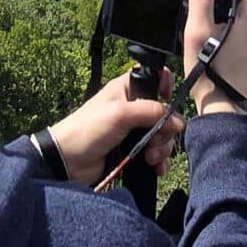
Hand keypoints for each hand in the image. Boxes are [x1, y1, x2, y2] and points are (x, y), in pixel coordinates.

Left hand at [43, 70, 183, 187]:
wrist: (68, 162)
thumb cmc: (87, 129)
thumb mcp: (120, 113)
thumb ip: (152, 112)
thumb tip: (177, 120)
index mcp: (126, 89)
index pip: (155, 79)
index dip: (165, 87)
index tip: (166, 100)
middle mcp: (132, 108)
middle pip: (164, 113)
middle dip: (165, 130)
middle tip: (154, 141)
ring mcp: (133, 130)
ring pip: (162, 135)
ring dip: (162, 148)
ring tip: (150, 158)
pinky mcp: (132, 150)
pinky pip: (156, 154)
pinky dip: (159, 161)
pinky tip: (156, 168)